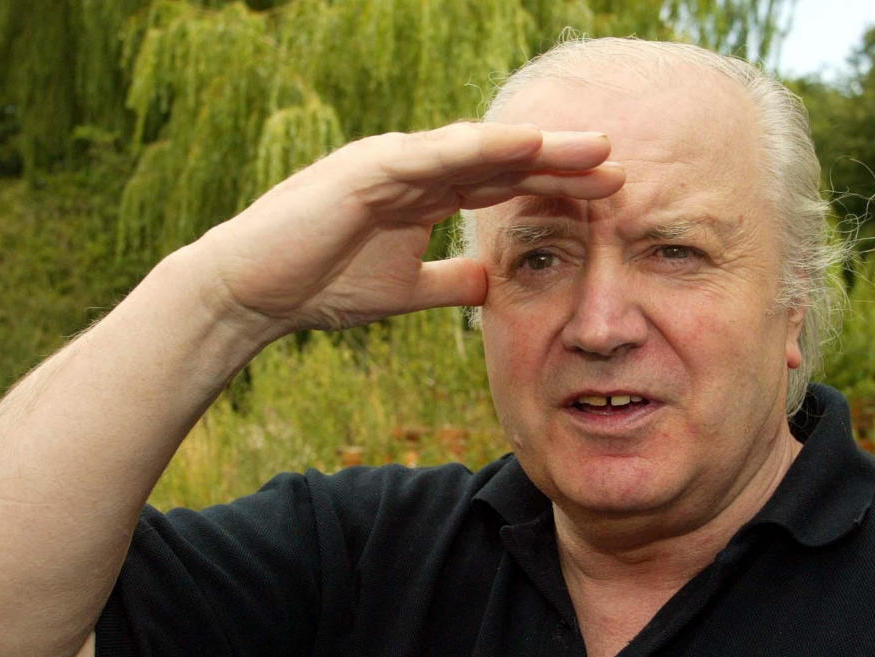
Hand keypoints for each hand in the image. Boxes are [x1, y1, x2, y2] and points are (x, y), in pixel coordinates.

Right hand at [185, 122, 623, 332]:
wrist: (254, 294)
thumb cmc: (321, 285)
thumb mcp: (406, 289)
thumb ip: (449, 281)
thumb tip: (492, 282)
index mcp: (423, 193)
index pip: (502, 183)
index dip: (555, 186)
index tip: (609, 195)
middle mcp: (414, 169)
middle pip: (502, 160)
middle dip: (561, 161)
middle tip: (620, 165)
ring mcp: (392, 162)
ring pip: (479, 149)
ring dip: (538, 147)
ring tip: (594, 148)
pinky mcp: (368, 168)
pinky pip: (436, 155)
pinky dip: (483, 148)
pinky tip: (529, 145)